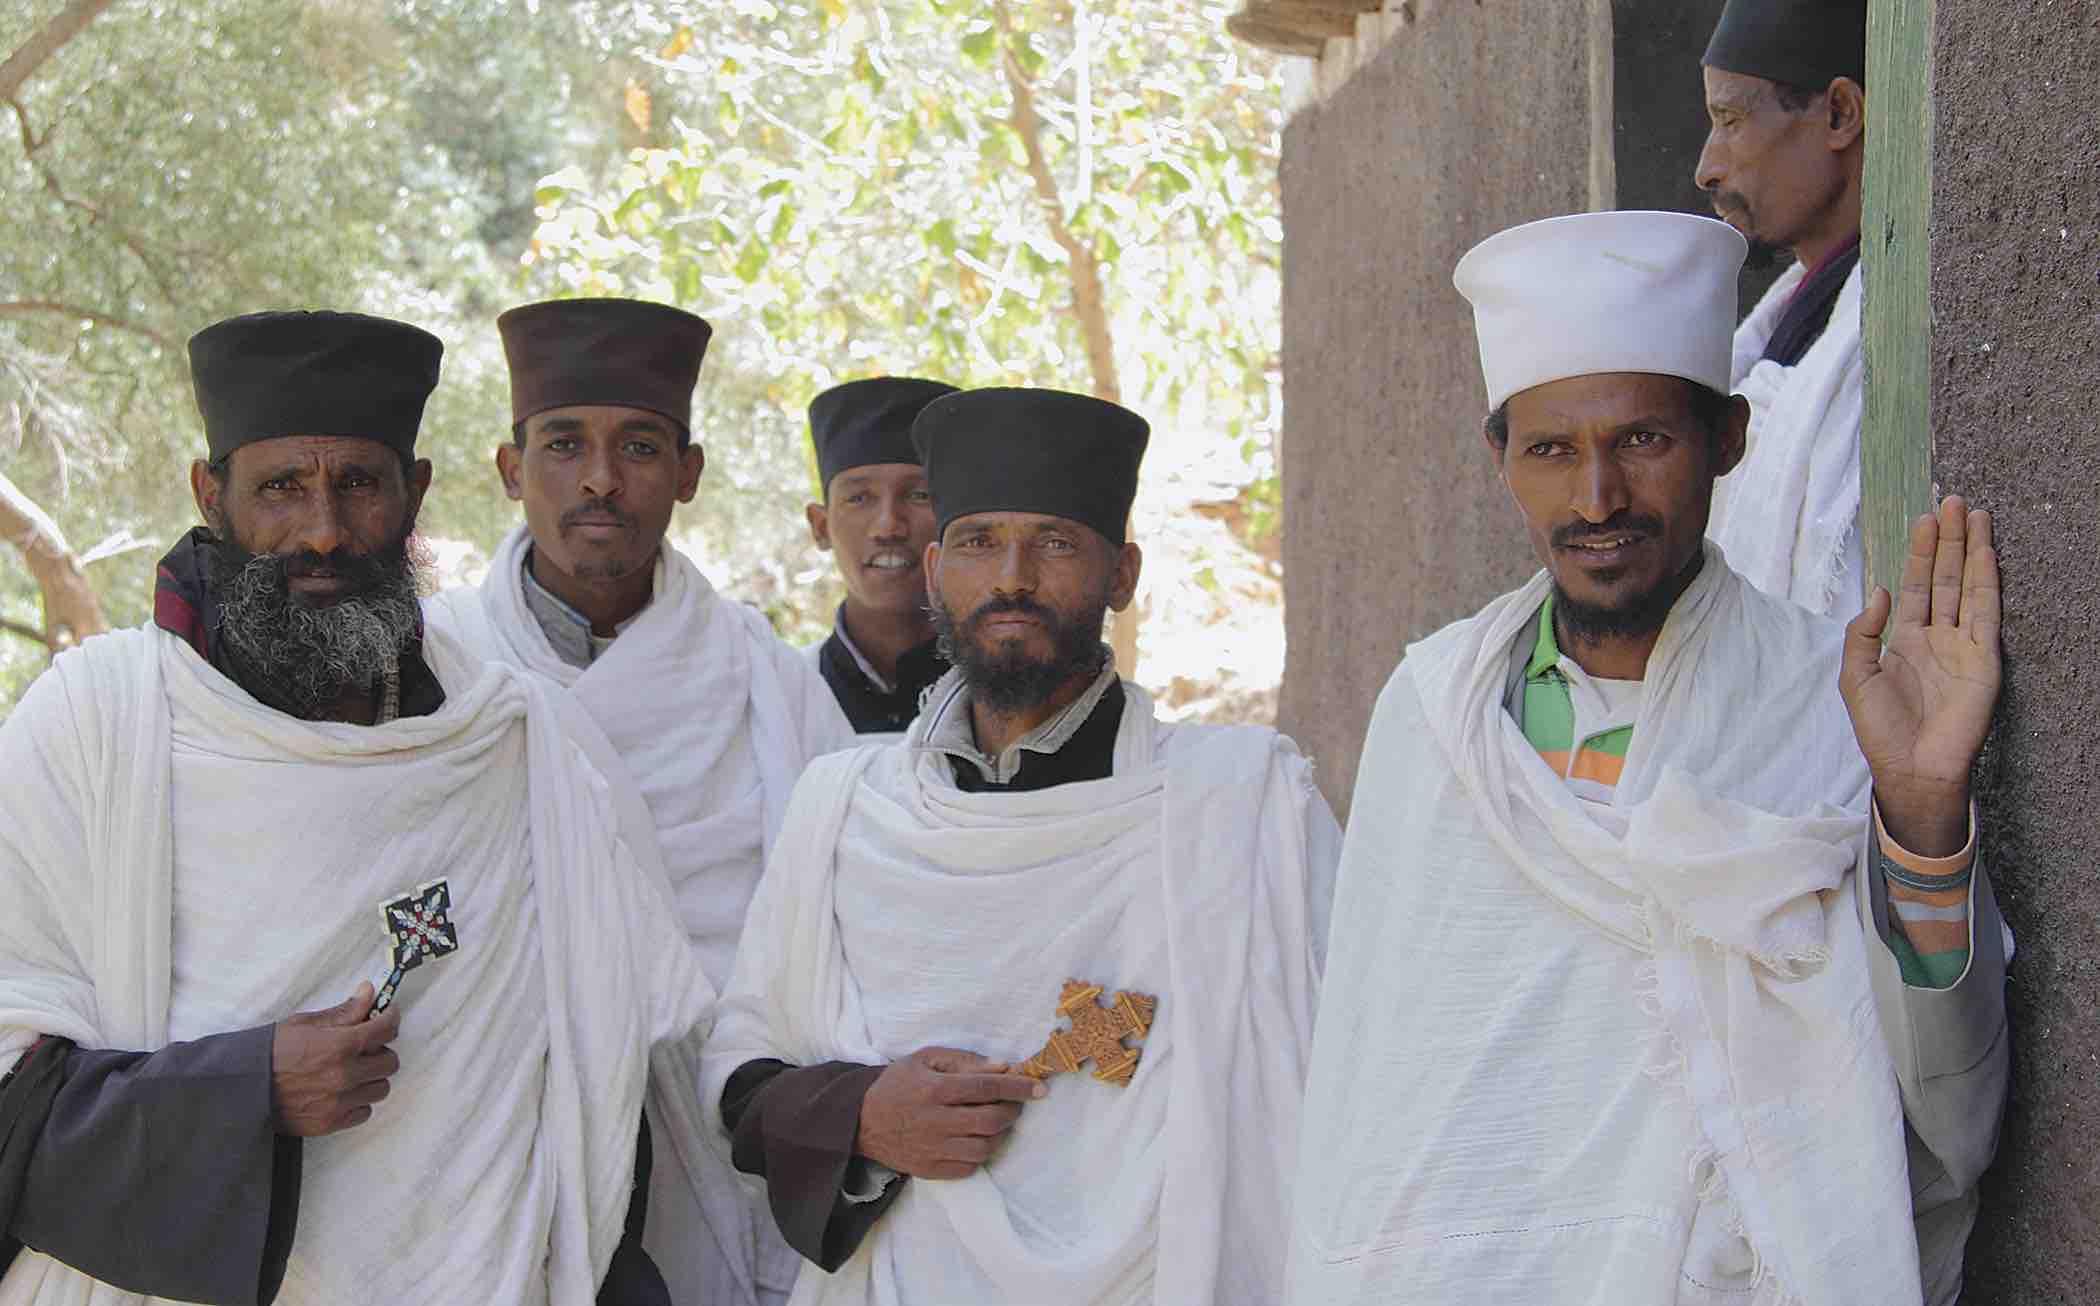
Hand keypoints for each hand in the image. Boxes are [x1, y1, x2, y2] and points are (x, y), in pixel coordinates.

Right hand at [270, 982, 402, 1136]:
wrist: (241, 1088)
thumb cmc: (270, 1052)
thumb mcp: (305, 1024)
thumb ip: (344, 1011)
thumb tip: (369, 992)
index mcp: (340, 1045)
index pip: (387, 1029)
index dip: (389, 1018)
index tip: (386, 1015)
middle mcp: (345, 1075)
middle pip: (390, 1062)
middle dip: (380, 1051)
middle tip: (364, 1047)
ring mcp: (339, 1102)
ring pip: (380, 1088)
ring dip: (371, 1077)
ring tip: (351, 1071)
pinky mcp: (331, 1123)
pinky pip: (364, 1112)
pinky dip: (358, 1101)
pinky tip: (341, 1091)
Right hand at [856, 1046, 1045, 1179]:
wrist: (859, 1121)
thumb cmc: (898, 1084)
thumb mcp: (925, 1059)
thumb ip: (965, 1061)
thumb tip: (1003, 1068)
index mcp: (935, 1089)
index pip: (987, 1088)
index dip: (1017, 1088)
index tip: (1039, 1089)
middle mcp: (936, 1121)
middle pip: (991, 1121)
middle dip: (1012, 1111)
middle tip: (1014, 1104)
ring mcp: (933, 1149)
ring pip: (984, 1148)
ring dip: (998, 1134)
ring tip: (994, 1121)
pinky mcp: (930, 1170)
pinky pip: (969, 1167)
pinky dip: (980, 1154)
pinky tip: (975, 1139)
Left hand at [1840, 496, 2001, 856]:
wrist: (1910, 766)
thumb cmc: (1880, 729)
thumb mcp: (1855, 677)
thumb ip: (1863, 632)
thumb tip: (1880, 591)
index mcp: (1904, 640)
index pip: (1913, 585)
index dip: (1918, 553)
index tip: (1925, 519)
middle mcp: (1936, 636)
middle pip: (1942, 577)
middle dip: (1948, 540)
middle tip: (1952, 501)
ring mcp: (1962, 645)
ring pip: (1966, 586)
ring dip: (1970, 550)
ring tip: (1973, 513)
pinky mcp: (1984, 658)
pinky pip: (1986, 611)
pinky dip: (1986, 580)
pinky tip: (1986, 553)